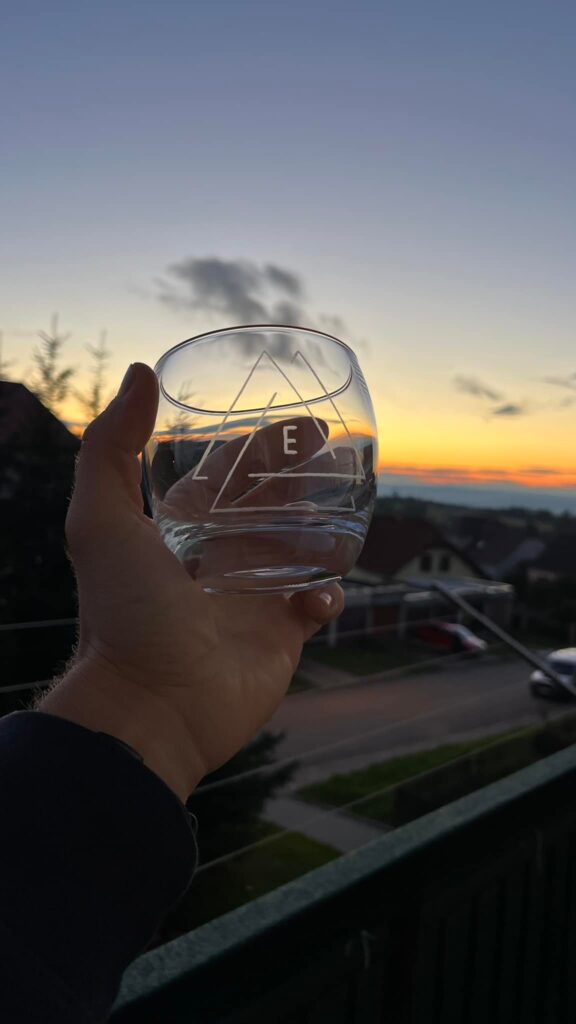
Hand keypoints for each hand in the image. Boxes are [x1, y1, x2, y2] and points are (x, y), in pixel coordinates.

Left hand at [38, 364, 344, 800]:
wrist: (150, 705)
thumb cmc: (122, 613)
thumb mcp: (101, 520)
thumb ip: (112, 446)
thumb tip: (140, 371)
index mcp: (183, 525)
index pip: (231, 471)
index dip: (264, 444)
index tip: (303, 423)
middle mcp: (221, 554)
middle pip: (275, 501)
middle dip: (306, 477)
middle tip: (339, 456)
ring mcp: (254, 594)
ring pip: (305, 546)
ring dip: (328, 529)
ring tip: (347, 517)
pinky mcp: (281, 634)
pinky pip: (319, 601)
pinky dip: (327, 592)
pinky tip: (316, 595)